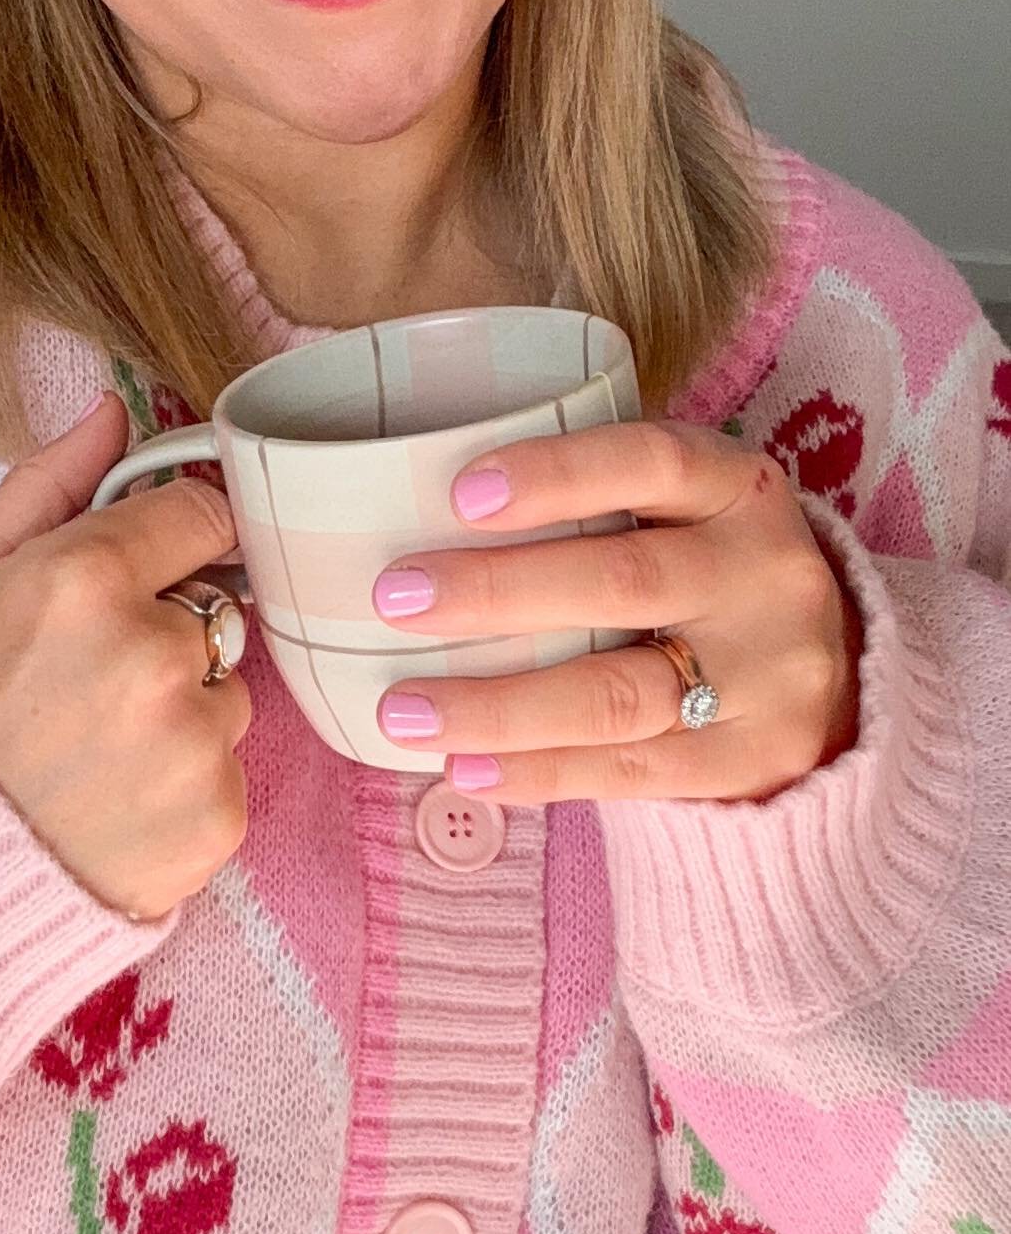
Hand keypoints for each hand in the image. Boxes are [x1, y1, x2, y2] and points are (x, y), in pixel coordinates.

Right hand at [0, 390, 251, 920]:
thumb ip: (47, 487)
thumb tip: (115, 410)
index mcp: (87, 577)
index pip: (203, 514)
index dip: (169, 543)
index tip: (139, 577)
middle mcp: (155, 653)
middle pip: (216, 609)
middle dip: (167, 637)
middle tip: (86, 690)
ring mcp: (193, 742)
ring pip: (228, 697)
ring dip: (181, 717)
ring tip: (95, 758)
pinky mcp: (218, 819)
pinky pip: (228, 775)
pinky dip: (184, 791)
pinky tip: (114, 807)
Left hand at [371, 419, 864, 803]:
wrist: (838, 680)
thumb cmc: (712, 573)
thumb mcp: (688, 511)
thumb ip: (597, 504)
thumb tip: (416, 509)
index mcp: (740, 489)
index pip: (652, 462)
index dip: (558, 474)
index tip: (461, 493)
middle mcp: (765, 575)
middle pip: (622, 582)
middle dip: (496, 592)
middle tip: (395, 599)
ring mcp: (768, 676)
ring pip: (618, 693)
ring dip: (499, 705)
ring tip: (403, 710)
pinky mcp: (753, 760)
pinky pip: (629, 770)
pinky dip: (538, 771)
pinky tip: (463, 767)